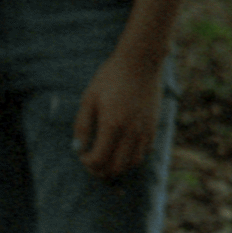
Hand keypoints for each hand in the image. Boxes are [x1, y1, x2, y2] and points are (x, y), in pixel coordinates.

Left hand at [74, 53, 163, 179]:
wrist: (140, 62)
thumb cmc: (111, 78)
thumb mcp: (89, 98)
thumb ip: (82, 126)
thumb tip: (78, 149)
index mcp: (112, 125)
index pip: (98, 160)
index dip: (87, 163)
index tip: (83, 154)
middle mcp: (131, 132)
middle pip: (116, 168)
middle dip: (101, 170)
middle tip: (93, 162)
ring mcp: (145, 130)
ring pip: (132, 163)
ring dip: (118, 165)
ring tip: (108, 157)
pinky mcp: (153, 126)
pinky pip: (144, 152)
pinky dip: (132, 156)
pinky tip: (122, 147)